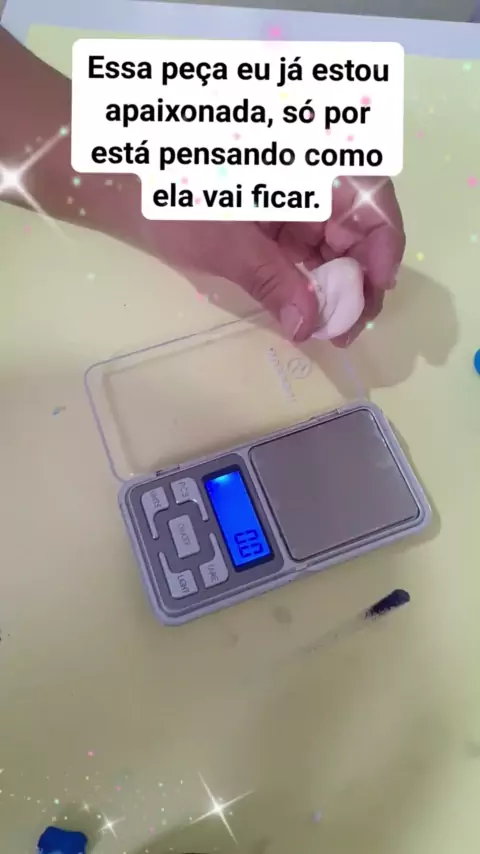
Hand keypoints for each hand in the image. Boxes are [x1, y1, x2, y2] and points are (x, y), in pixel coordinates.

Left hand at [138, 176, 404, 344]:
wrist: (130, 182)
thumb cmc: (176, 194)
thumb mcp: (225, 239)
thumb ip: (272, 279)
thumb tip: (307, 326)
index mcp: (311, 162)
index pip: (374, 199)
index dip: (384, 246)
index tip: (375, 291)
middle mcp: (316, 177)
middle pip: (362, 228)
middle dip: (358, 280)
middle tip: (344, 330)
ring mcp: (300, 199)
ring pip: (338, 245)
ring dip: (337, 288)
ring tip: (327, 329)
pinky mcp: (284, 219)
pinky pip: (312, 251)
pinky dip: (312, 282)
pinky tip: (308, 312)